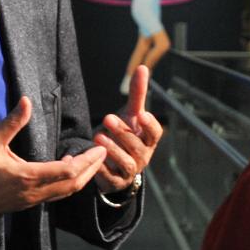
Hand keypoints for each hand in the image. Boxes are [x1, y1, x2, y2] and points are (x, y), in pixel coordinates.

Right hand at [0, 97, 106, 217]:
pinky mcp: (25, 204)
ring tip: (89, 161)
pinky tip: (65, 170)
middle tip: (103, 153)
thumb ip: (11, 122)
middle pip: (73, 185)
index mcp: (28, 177)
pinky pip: (54, 196)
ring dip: (80, 178)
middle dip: (91, 169)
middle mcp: (33, 193)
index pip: (68, 171)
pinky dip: (66, 183)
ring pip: (65, 192)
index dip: (87, 160)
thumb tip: (26, 101)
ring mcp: (30, 201)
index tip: (99, 148)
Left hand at [95, 64, 163, 193]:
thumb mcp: (130, 114)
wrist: (115, 164)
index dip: (150, 125)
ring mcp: (130, 170)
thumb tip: (142, 68)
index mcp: (148, 140)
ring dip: (113, 150)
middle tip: (107, 117)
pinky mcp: (115, 181)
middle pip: (138, 146)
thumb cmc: (126, 134)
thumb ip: (137, 94)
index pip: (155, 134)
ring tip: (98, 137)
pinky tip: (93, 158)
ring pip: (126, 162)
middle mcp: (143, 156)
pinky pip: (110, 177)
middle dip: (123, 132)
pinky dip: (102, 168)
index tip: (142, 114)